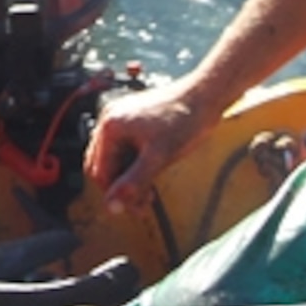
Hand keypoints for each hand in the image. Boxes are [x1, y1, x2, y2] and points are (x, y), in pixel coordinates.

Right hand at [82, 79, 221, 215]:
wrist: (205, 95)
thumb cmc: (184, 121)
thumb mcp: (158, 157)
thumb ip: (133, 182)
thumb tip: (112, 207)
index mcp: (110, 127)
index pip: (100, 172)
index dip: (116, 195)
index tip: (136, 210)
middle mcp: (109, 120)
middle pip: (103, 166)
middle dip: (121, 187)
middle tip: (143, 205)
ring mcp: (121, 118)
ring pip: (115, 159)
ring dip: (128, 178)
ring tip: (150, 193)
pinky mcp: (133, 119)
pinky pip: (125, 148)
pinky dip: (135, 164)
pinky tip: (151, 173)